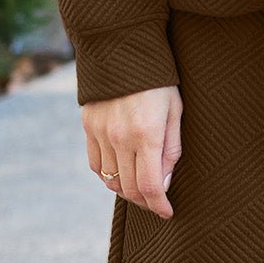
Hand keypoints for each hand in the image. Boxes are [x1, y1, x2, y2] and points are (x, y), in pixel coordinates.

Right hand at [82, 85, 182, 219]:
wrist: (123, 49)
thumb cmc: (158, 80)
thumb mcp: (175, 111)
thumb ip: (171, 150)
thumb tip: (165, 183)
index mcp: (147, 134)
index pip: (150, 186)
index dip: (160, 205)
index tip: (168, 212)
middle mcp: (120, 138)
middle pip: (129, 188)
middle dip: (145, 201)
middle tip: (156, 201)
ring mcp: (101, 133)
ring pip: (110, 180)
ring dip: (126, 190)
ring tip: (140, 188)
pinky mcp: (88, 127)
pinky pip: (96, 164)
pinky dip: (107, 175)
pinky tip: (120, 172)